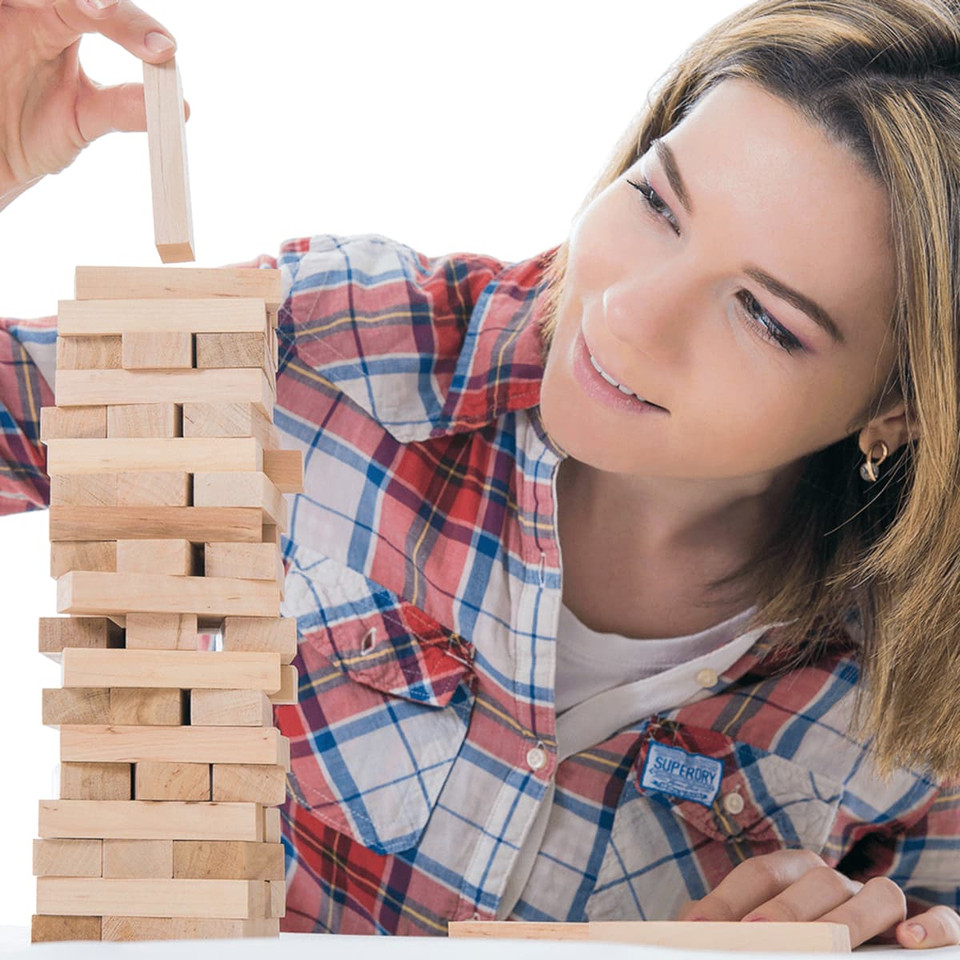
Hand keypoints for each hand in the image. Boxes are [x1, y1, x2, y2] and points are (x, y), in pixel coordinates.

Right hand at [0, 0, 188, 207]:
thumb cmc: (33, 130)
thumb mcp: (83, 119)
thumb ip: (122, 107)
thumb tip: (182, 106)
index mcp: (62, 22)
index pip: (103, 9)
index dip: (131, 24)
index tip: (164, 50)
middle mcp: (32, 8)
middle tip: (107, 13)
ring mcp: (2, 12)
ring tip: (94, 10)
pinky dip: (18, 3)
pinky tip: (28, 8)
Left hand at [674, 849, 959, 949]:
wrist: (860, 956)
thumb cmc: (799, 947)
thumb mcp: (763, 943)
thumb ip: (729, 939)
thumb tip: (685, 937)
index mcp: (794, 879)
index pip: (759, 874)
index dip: (729, 898)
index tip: (697, 929)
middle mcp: (840, 885)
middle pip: (814, 880)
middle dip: (782, 912)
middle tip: (751, 940)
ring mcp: (885, 906)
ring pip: (877, 892)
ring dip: (849, 918)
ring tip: (825, 949)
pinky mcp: (932, 931)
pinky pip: (944, 918)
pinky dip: (933, 924)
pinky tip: (911, 940)